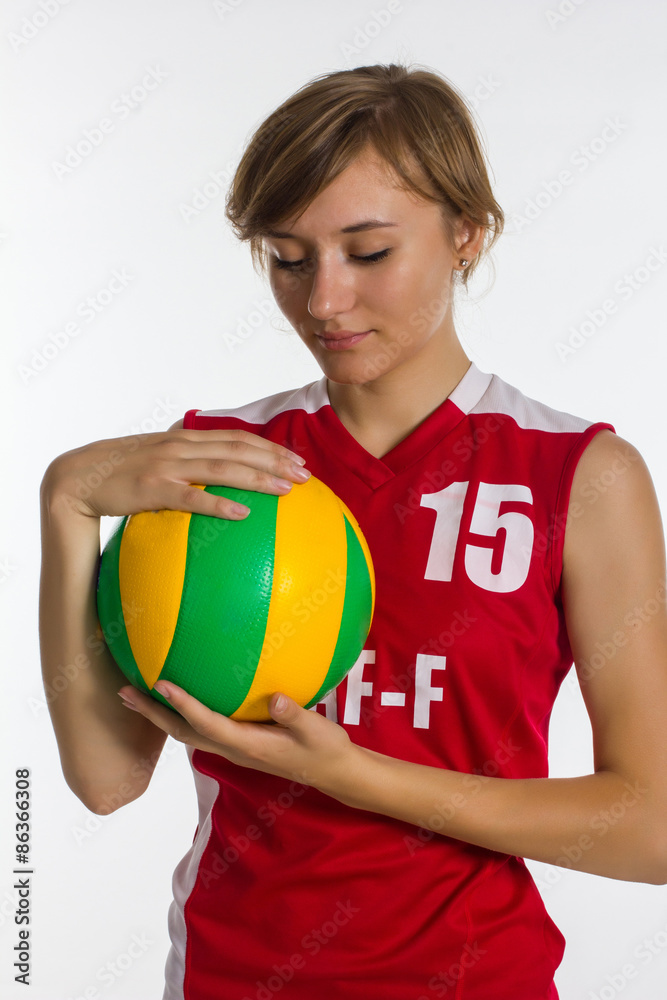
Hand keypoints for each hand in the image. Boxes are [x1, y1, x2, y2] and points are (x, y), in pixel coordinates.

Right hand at [41, 425, 309, 520]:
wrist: (76, 478)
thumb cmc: (120, 474)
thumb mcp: (158, 461)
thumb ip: (187, 462)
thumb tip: (216, 478)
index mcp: (185, 438)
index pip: (237, 437)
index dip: (269, 446)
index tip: (297, 460)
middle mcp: (181, 446)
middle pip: (239, 449)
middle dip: (276, 460)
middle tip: (305, 475)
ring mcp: (167, 466)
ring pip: (223, 468)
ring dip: (259, 478)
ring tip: (286, 490)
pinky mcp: (153, 489)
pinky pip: (193, 498)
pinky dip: (220, 504)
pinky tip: (244, 513)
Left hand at [117, 681, 355, 792]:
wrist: (333, 773)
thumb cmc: (326, 749)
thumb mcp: (317, 730)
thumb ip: (294, 714)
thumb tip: (275, 697)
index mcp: (248, 745)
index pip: (206, 723)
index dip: (182, 704)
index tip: (160, 684)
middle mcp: (233, 749)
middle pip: (182, 732)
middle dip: (151, 713)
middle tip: (123, 692)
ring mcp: (234, 749)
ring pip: (187, 733)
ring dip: (160, 716)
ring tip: (136, 695)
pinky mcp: (238, 744)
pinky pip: (201, 729)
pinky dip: (182, 714)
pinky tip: (180, 697)